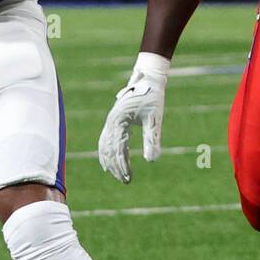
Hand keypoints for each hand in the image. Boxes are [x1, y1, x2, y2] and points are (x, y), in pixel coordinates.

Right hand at [98, 52, 169, 182]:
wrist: (148, 78)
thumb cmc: (153, 97)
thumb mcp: (154, 119)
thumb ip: (152, 139)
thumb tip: (151, 160)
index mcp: (119, 121)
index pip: (117, 149)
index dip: (122, 165)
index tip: (128, 178)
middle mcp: (111, 122)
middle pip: (108, 150)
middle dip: (116, 167)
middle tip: (126, 181)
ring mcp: (110, 121)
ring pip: (104, 146)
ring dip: (110, 162)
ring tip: (120, 176)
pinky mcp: (113, 121)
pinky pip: (105, 140)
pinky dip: (106, 153)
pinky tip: (111, 163)